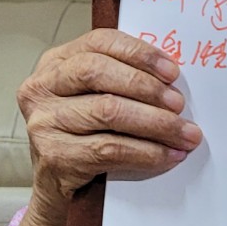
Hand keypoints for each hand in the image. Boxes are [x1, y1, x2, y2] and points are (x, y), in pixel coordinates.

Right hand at [18, 29, 201, 211]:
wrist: (55, 183)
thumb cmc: (82, 132)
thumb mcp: (91, 95)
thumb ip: (121, 78)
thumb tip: (172, 80)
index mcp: (55, 62)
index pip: (100, 42)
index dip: (139, 53)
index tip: (172, 71)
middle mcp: (42, 88)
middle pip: (99, 73)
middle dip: (147, 88)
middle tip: (179, 104)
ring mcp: (44, 122)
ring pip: (108, 112)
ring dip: (156, 124)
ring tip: (184, 133)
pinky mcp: (55, 156)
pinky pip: (109, 150)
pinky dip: (146, 153)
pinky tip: (168, 155)